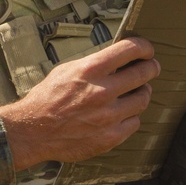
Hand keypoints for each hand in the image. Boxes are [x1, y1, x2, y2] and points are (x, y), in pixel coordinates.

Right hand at [0, 37, 159, 170]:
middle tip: (152, 67)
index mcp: (90, 70)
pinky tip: (123, 113)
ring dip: (142, 92)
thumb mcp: (66, 70)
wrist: (33, 131)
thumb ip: (93, 64)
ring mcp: (108, 116)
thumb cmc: (47, 98)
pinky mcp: (110, 137)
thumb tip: (116, 59)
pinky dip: (131, 116)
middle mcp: (102, 91)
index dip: (144, 47)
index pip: (129, 50)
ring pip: (142, 99)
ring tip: (138, 91)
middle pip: (143, 73)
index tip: (147, 50)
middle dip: (151, 67)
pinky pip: (134, 122)